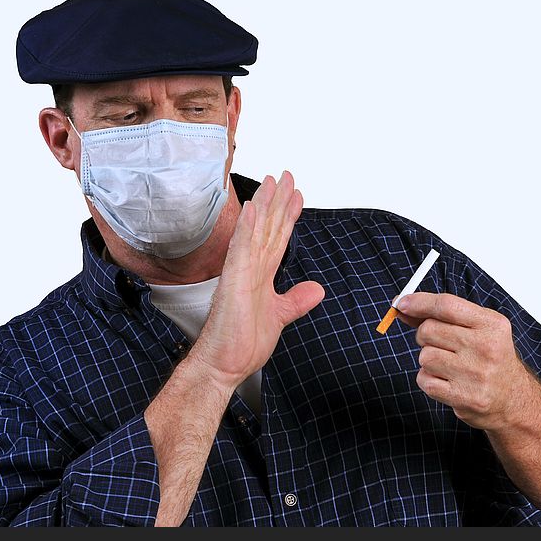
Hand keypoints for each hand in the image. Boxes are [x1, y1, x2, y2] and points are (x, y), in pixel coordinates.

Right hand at [189, 171, 324, 389]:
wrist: (224, 364)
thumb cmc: (242, 343)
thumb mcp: (280, 316)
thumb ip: (296, 300)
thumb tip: (316, 289)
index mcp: (262, 275)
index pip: (278, 238)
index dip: (288, 216)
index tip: (297, 195)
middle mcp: (252, 269)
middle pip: (269, 227)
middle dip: (279, 201)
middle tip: (288, 176)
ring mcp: (242, 273)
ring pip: (256, 231)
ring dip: (265, 205)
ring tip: (273, 181)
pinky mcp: (234, 282)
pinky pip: (242, 250)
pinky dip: (248, 229)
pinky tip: (254, 210)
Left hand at [395, 292, 535, 430]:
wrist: (512, 399)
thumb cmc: (490, 358)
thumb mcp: (477, 328)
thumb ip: (442, 315)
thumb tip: (403, 305)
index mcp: (492, 325)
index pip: (447, 305)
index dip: (419, 302)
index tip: (402, 303)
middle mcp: (486, 347)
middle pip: (429, 329)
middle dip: (425, 335)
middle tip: (441, 344)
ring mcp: (475, 374)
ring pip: (425, 356)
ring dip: (429, 360)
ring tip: (449, 365)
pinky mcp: (464, 397)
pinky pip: (424, 380)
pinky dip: (429, 380)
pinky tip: (448, 381)